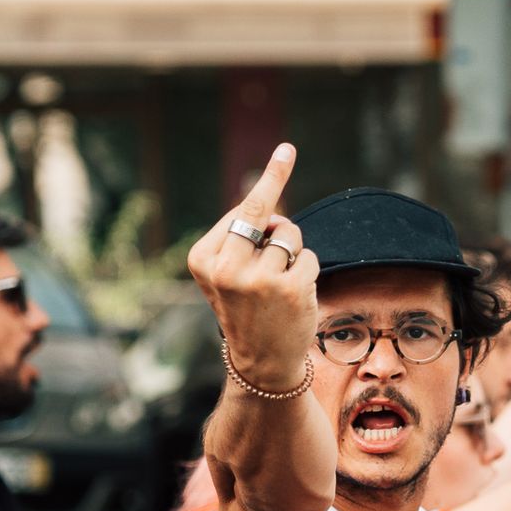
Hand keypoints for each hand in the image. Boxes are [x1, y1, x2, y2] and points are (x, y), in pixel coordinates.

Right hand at [186, 144, 319, 390]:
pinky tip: (294, 295)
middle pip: (265, 214)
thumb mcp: (225, 271)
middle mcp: (226, 268)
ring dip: (292, 252)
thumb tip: (271, 200)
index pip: (243, 208)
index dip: (271, 180)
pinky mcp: (289, 290)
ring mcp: (258, 280)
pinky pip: (308, 257)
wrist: (260, 361)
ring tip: (279, 282)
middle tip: (290, 170)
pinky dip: (307, 271)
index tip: (288, 149)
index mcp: (202, 258)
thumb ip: (241, 235)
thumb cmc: (245, 306)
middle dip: (279, 216)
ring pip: (290, 235)